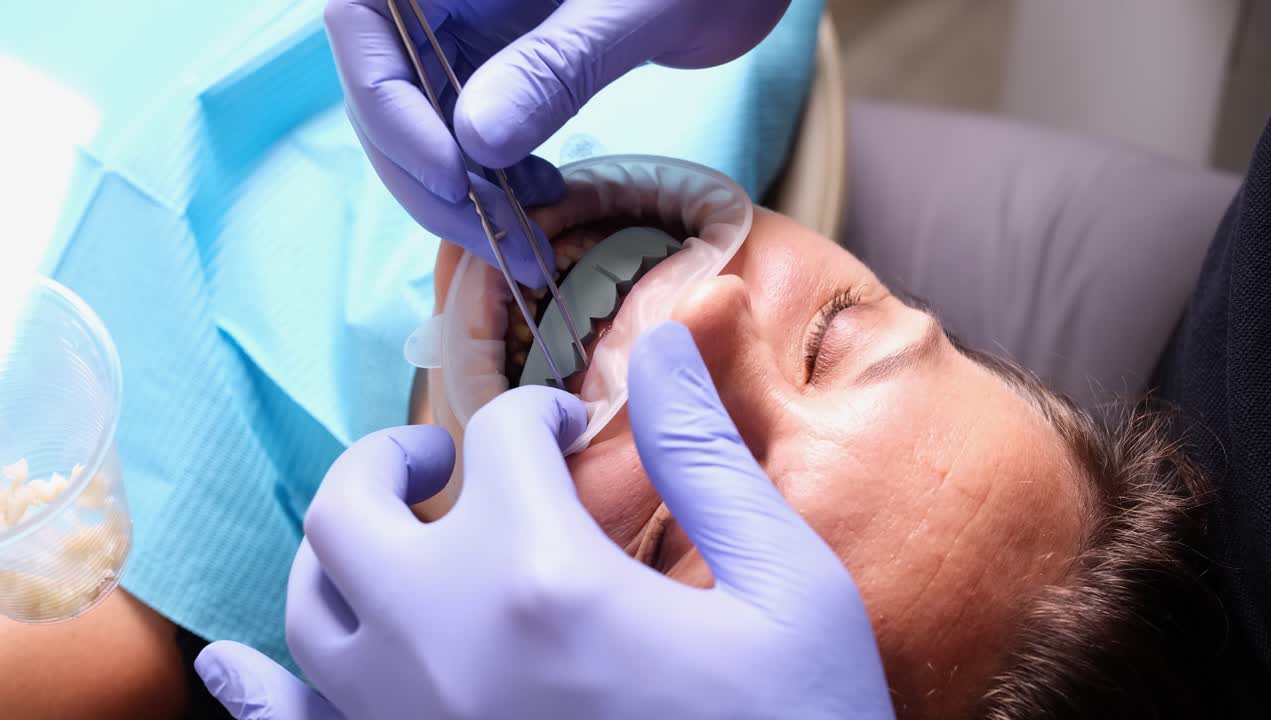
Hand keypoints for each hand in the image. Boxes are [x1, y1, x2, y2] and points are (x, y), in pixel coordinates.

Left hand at [196, 321, 892, 718]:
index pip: (501, 442)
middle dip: (397, 458)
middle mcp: (443, 643)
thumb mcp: (789, 589)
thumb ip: (709, 457)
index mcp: (545, 577)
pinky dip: (256, 688)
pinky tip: (234, 663)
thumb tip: (665, 342)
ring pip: (309, 604)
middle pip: (354, 507)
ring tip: (398, 538)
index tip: (571, 431)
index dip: (538, 415)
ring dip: (343, 546)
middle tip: (448, 458)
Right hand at [323, 0, 790, 284]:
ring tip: (524, 235)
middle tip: (496, 239)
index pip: (361, 22)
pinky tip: (541, 200)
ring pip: (424, 122)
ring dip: (462, 192)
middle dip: (430, 173)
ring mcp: (471, 28)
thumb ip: (553, 67)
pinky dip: (495, 179)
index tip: (454, 177)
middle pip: (385, 88)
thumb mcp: (632, 9)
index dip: (388, 108)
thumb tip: (474, 143)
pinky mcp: (505, 64)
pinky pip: (471, 132)